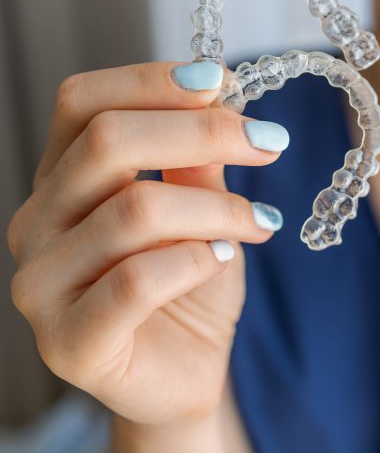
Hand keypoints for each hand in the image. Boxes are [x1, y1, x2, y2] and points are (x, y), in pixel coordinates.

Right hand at [7, 61, 286, 424]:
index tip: (220, 80)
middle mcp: (37, 222)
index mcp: (60, 178)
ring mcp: (42, 285)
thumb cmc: (188, 281)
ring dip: (217, 209)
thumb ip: (195, 160)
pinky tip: (225, 258)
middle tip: (269, 140)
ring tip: (261, 221)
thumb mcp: (200, 206)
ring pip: (134, 211)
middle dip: (201, 132)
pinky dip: (197, 259)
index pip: (81, 102)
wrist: (186, 372)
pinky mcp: (69, 343)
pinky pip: (137, 280)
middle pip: (106, 142)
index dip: (149, 80)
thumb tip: (215, 98)